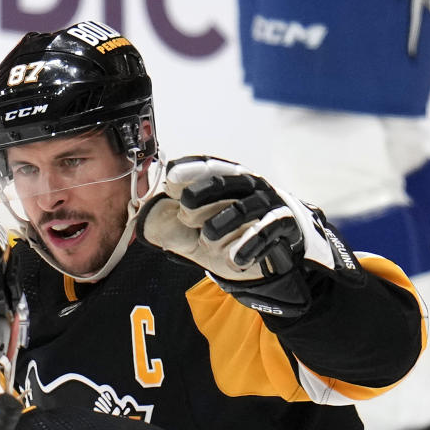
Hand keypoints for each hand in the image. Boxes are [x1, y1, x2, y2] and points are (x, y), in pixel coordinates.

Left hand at [137, 156, 364, 316]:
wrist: (268, 262)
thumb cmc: (226, 239)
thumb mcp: (191, 235)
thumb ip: (168, 225)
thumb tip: (145, 217)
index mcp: (226, 181)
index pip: (208, 166)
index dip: (190, 169)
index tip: (172, 178)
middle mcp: (248, 186)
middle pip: (224, 181)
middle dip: (201, 195)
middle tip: (186, 213)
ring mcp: (267, 204)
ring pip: (243, 206)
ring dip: (222, 223)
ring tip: (209, 239)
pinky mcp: (284, 226)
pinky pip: (268, 230)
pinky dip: (250, 243)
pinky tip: (236, 257)